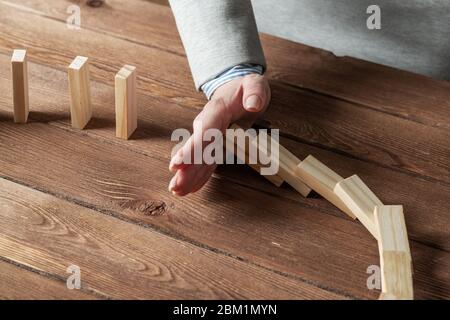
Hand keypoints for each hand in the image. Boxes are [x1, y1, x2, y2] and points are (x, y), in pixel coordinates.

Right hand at [168, 74, 270, 195]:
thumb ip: (254, 92)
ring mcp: (209, 136)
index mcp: (217, 110)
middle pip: (195, 148)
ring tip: (177, 191)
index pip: (204, 130)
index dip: (192, 148)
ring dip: (188, 175)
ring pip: (198, 158)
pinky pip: (206, 161)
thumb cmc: (246, 87)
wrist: (236, 87)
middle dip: (185, 167)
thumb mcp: (255, 83)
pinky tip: (191, 188)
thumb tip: (253, 104)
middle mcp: (208, 125)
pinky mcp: (214, 145)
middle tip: (175, 184)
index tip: (179, 162)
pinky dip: (199, 175)